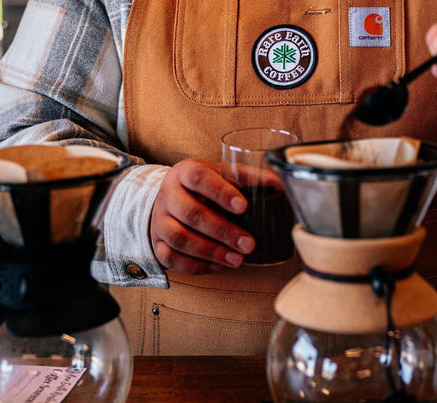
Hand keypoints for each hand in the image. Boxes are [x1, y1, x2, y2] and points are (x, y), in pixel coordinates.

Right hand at [150, 158, 255, 273]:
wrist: (171, 195)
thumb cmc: (203, 184)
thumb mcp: (221, 173)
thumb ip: (247, 177)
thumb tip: (280, 183)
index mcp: (184, 171)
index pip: (198, 178)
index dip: (220, 193)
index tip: (244, 207)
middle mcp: (168, 194)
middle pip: (190, 213)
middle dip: (223, 231)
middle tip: (248, 244)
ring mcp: (159, 219)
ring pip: (179, 238)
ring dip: (211, 252)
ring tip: (237, 259)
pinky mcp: (156, 242)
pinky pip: (171, 259)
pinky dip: (196, 265)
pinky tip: (218, 265)